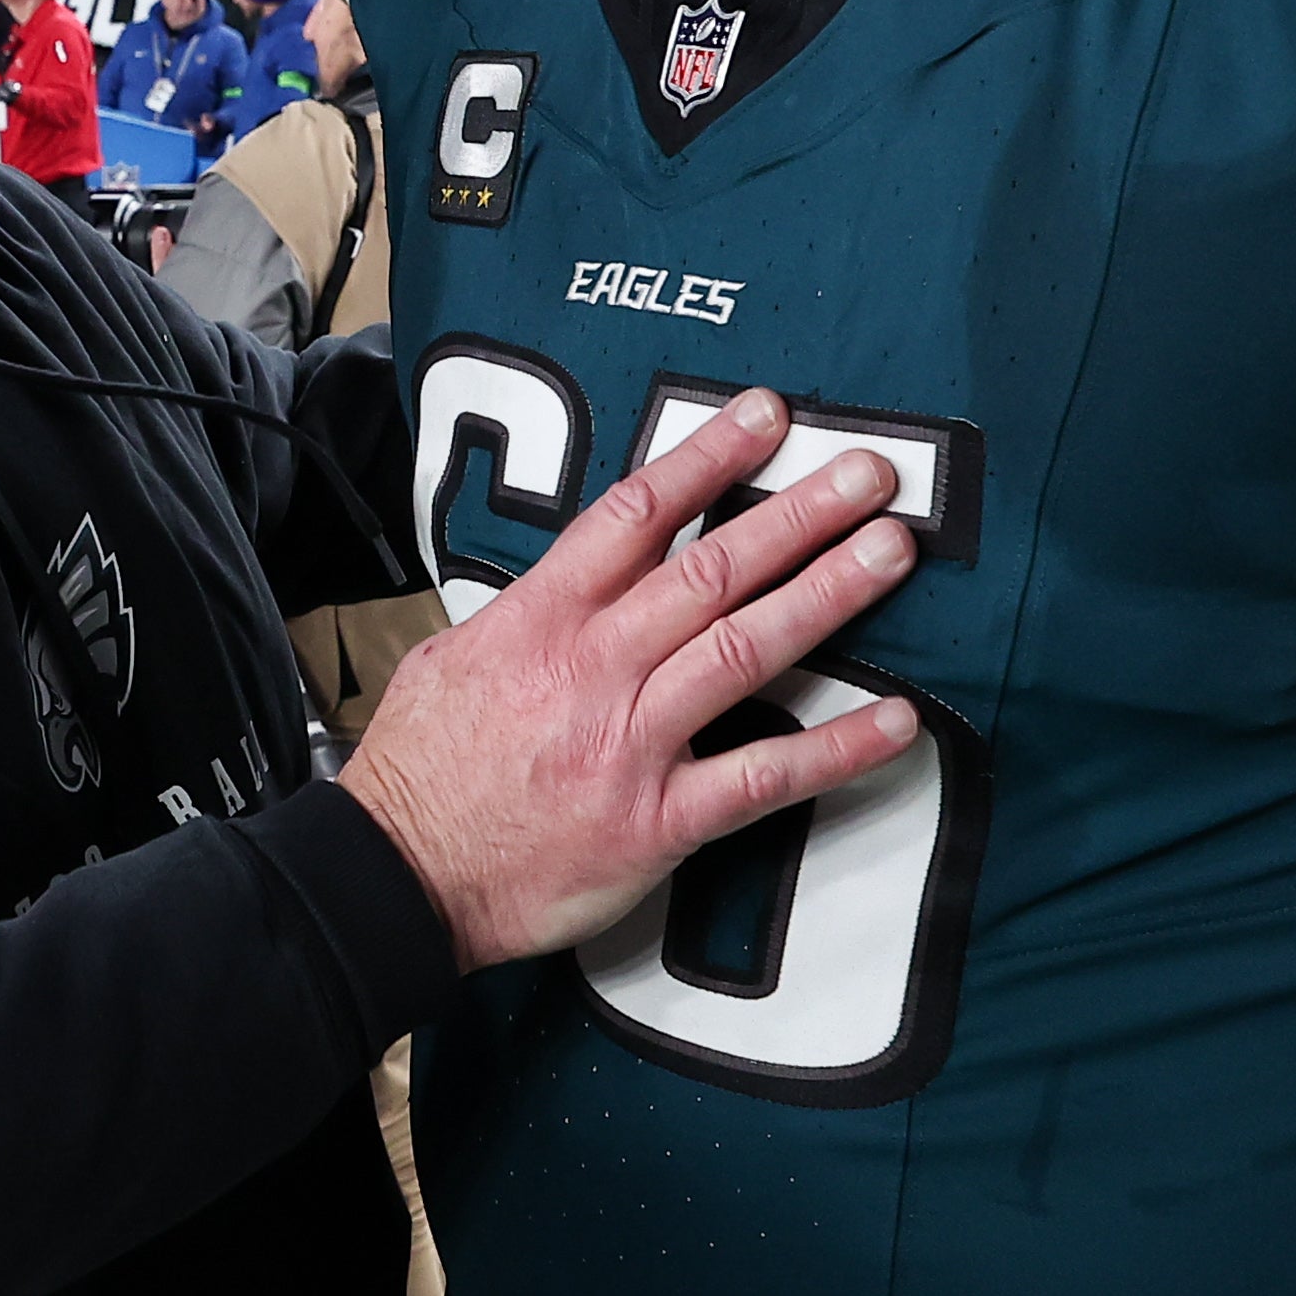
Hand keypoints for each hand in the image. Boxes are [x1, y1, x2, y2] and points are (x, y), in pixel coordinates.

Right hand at [336, 389, 920, 969]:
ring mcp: (631, 743)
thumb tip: (575, 578)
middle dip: (798, 513)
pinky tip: (898, 722)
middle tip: (870, 474)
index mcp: (540, 619)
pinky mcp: (658, 822)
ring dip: (827, 595)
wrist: (397, 878)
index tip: (767, 417)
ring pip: (744, 650)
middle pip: (711, 570)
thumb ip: (525, 614)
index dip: (708, 459)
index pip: (636, 514)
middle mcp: (594, 668)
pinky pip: (762, 777)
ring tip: (891, 551)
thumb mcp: (450, 658)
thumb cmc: (421, 771)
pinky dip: (835, 749)